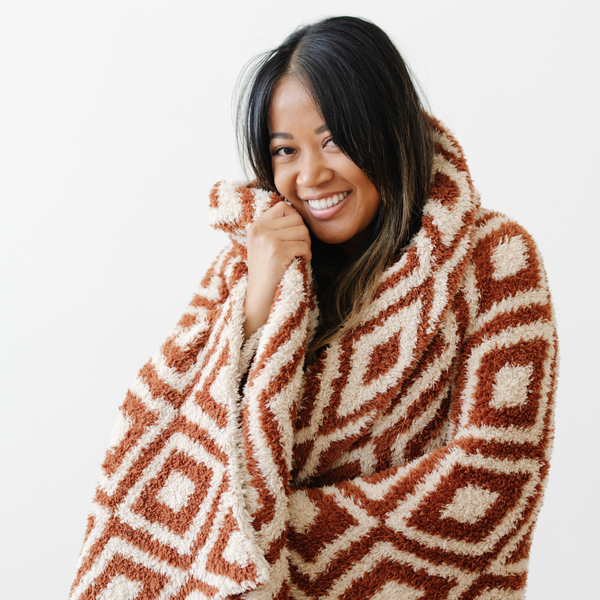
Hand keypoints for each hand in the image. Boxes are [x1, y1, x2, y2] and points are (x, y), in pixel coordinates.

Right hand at [243, 201, 311, 340]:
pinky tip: (298, 263)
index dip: (294, 221)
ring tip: (297, 257)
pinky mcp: (276, 251)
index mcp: (255, 226)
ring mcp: (266, 239)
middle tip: (297, 251)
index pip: (283, 207)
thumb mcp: (265, 245)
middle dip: (303, 235)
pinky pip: (303, 246)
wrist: (260, 299)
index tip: (292, 238)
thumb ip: (277, 228)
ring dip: (306, 246)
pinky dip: (306, 256)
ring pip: (302, 231)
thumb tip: (297, 212)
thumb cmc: (269, 274)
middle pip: (296, 218)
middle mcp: (258, 229)